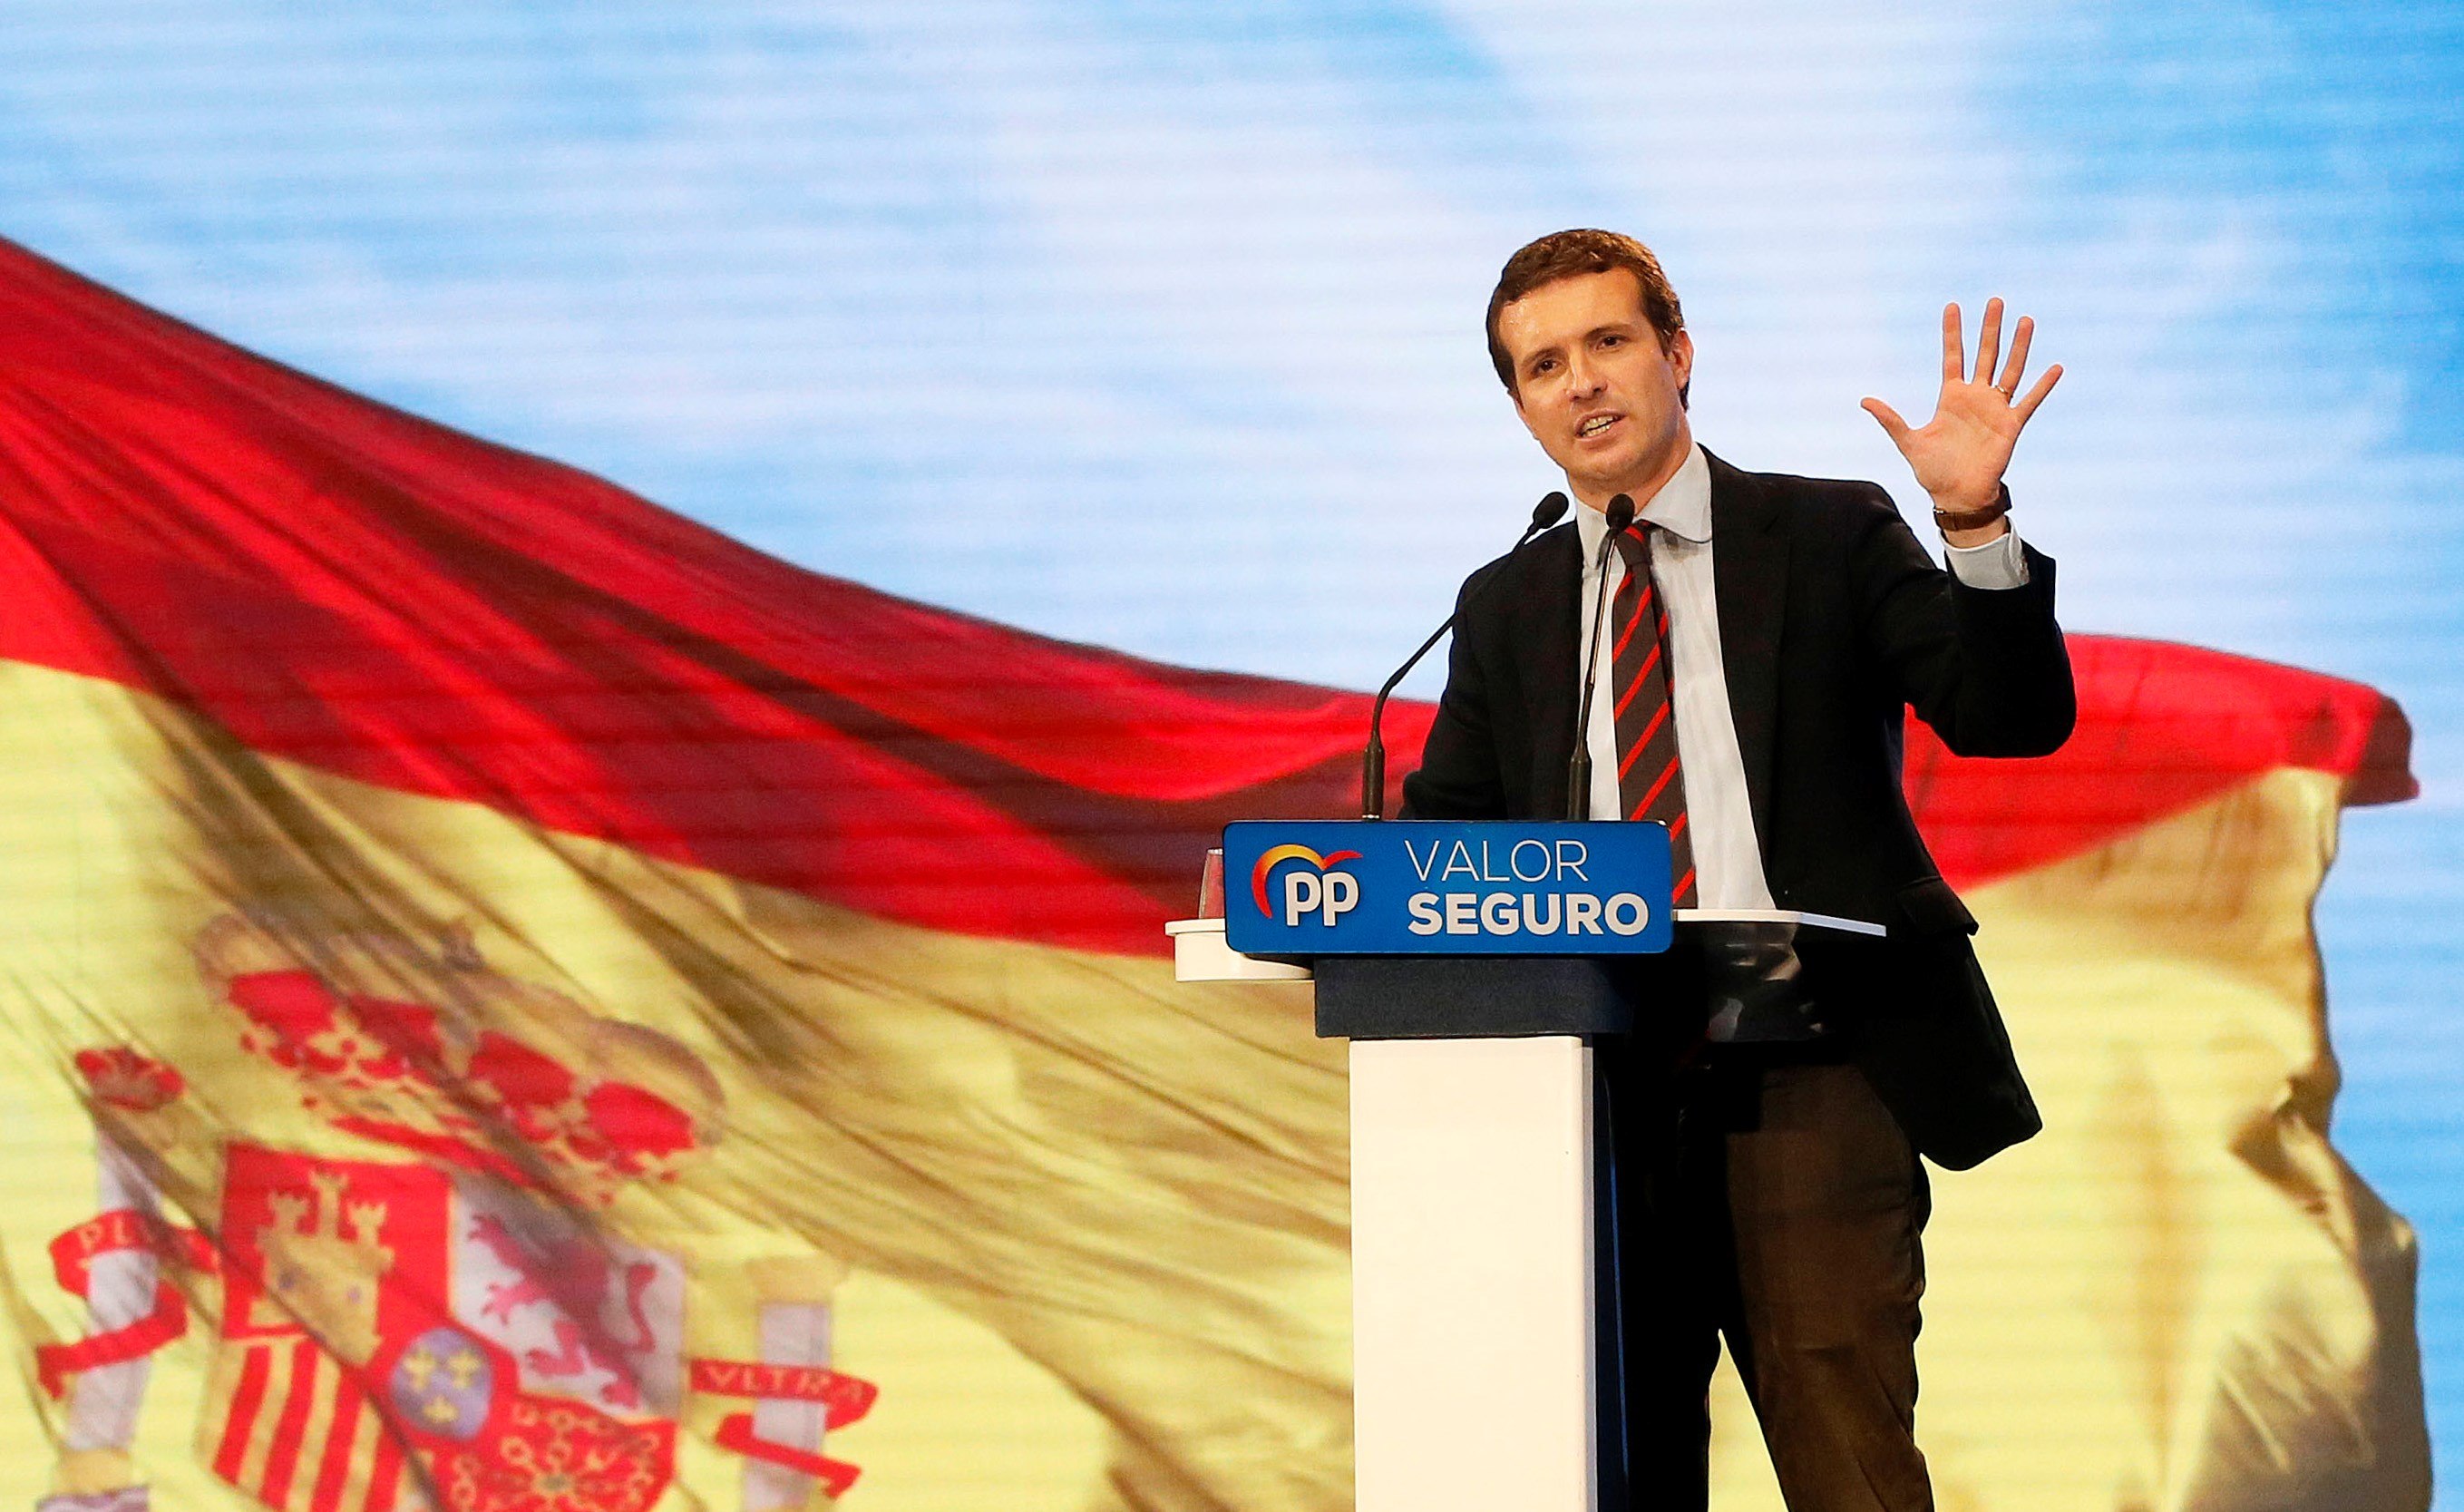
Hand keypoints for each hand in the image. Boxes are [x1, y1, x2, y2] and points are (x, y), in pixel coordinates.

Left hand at [1862, 298, 2060, 525]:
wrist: (1957, 496)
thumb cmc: (1933, 471)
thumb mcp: (1908, 442)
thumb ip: (1890, 419)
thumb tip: (1864, 401)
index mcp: (1951, 397)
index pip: (1953, 356)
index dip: (1952, 332)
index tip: (1952, 306)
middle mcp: (1975, 398)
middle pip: (1985, 354)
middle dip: (1989, 328)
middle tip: (1995, 300)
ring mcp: (1995, 409)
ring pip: (2010, 370)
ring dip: (2018, 346)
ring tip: (2026, 320)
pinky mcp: (2011, 425)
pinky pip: (2029, 401)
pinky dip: (2043, 385)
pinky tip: (2055, 367)